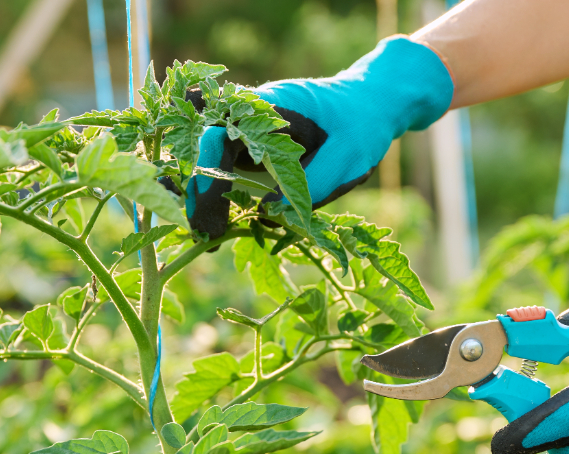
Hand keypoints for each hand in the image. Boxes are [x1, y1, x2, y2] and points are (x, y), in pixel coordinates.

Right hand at [185, 36, 452, 237]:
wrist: (370, 103)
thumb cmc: (362, 124)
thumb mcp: (348, 155)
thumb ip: (313, 183)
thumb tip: (268, 214)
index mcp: (270, 105)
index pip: (221, 135)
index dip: (209, 174)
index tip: (210, 211)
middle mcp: (250, 113)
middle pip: (204, 149)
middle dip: (198, 191)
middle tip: (204, 234)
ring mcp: (248, 130)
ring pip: (209, 160)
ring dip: (203, 195)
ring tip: (206, 236)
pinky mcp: (252, 146)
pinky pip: (224, 168)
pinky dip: (217, 195)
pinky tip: (218, 225)